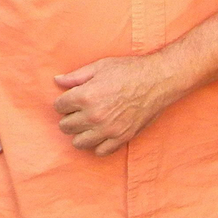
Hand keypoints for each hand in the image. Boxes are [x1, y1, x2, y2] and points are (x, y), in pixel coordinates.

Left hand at [53, 55, 178, 156]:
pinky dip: (99, 144)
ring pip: (78, 142)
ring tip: (91, 123)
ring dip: (82, 133)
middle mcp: (94, 115)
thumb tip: (57, 81)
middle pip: (65, 126)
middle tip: (83, 110)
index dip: (66, 101)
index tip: (75, 98)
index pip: (58, 107)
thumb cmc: (130, 70)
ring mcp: (108, 129)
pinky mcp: (122, 137)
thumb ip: (76, 76)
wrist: (160, 79)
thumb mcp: (101, 66)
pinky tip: (103, 133)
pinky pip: (100, 151)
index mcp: (85, 96)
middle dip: (71, 117)